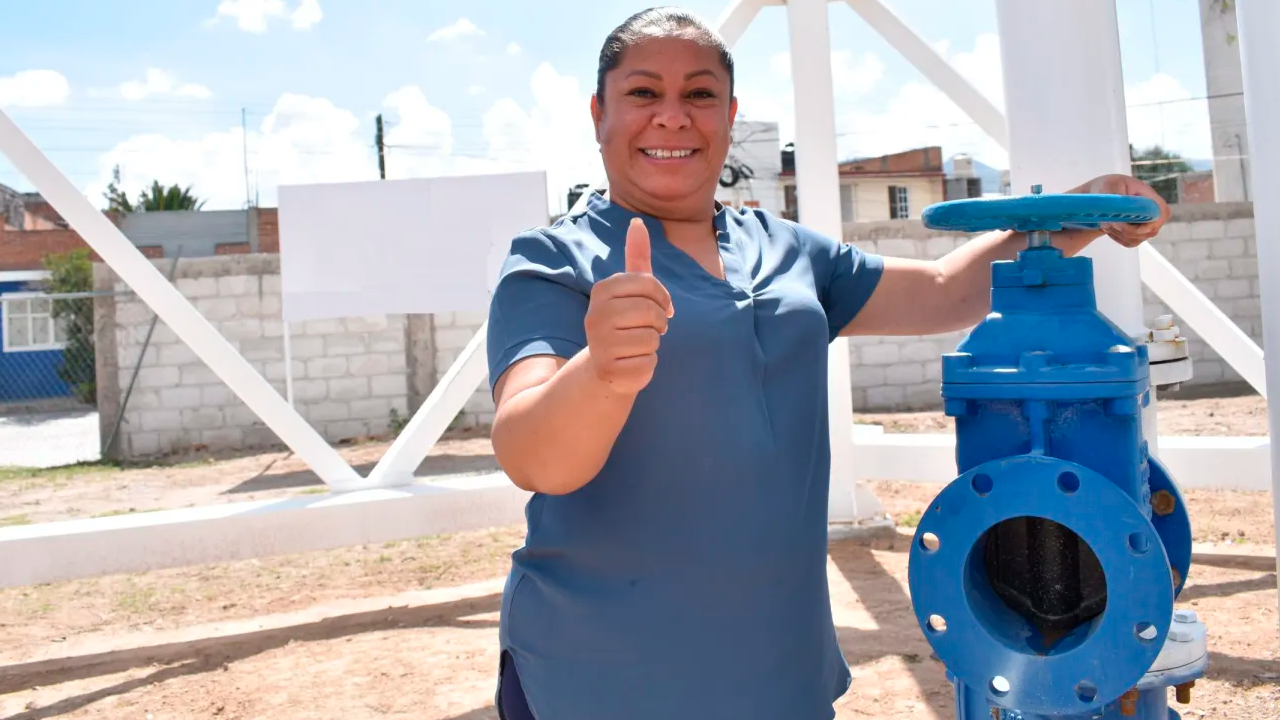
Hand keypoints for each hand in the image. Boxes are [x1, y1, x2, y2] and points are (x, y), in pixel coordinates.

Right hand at [584, 218, 673, 394]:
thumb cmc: (624, 323)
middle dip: (659, 323)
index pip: (649, 284)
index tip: (658, 307)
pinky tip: (631, 363)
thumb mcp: (630, 290)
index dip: (662, 298)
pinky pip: (648, 362)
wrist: (605, 366)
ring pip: (652, 338)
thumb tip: (637, 221)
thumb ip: (636, 257)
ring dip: (652, 344)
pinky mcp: (609, 370)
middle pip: (652, 312)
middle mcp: (595, 314)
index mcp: (602, 290)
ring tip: (636, 345)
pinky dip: (647, 365)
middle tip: (648, 329)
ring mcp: (600, 343)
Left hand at [1074, 173, 1170, 247]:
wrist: (1102, 196)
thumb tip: (1124, 210)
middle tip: (1109, 221)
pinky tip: (1110, 226)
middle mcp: (1153, 213)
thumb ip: (1119, 197)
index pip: (1162, 213)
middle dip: (1127, 229)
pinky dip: (1116, 236)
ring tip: (1107, 220)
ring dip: (1118, 232)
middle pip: (1151, 230)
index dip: (1151, 223)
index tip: (1131, 224)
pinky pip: (1129, 242)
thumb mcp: (1110, 184)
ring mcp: (1147, 225)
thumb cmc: (1109, 186)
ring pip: (1137, 238)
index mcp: (1151, 197)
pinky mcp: (1137, 235)